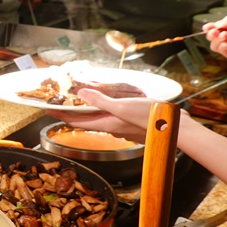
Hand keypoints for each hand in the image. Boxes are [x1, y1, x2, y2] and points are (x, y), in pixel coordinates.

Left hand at [45, 89, 159, 142]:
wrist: (179, 131)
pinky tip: (108, 103)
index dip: (61, 115)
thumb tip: (80, 95)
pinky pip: (112, 115)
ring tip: (80, 100)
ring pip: (99, 117)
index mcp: (107, 124)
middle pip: (86, 119)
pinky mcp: (133, 124)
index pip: (77, 120)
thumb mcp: (123, 107)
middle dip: (72, 111)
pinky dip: (105, 108)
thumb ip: (101, 101)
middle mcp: (112, 127)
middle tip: (61, 102)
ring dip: (88, 109)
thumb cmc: (152, 120)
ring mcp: (123, 127)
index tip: (47, 109)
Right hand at [204, 14, 226, 62]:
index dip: (210, 27)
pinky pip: (221, 50)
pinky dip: (224, 45)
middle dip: (211, 33)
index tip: (206, 27)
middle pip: (212, 37)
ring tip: (226, 36)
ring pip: (214, 45)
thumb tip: (216, 25)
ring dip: (218, 39)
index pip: (218, 27)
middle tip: (215, 32)